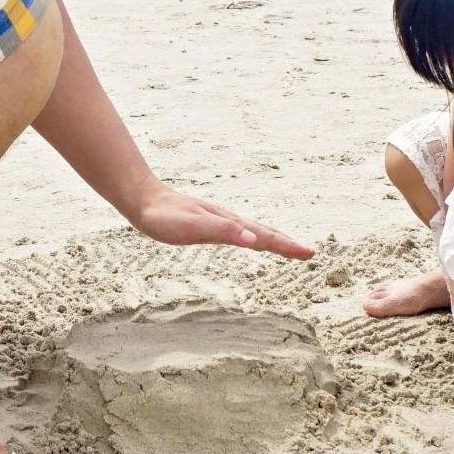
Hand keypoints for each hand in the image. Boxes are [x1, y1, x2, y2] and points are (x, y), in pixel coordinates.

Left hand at [123, 178, 311, 258]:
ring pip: (255, 230)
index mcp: (229, 223)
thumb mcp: (193, 227)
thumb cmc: (165, 218)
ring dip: (275, 239)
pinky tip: (252, 239)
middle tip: (310, 252)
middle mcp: (229, 221)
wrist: (144, 201)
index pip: (265, 236)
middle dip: (287, 243)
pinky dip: (256, 237)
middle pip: (265, 232)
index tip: (309, 252)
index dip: (287, 246)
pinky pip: (242, 231)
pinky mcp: (211, 223)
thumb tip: (255, 240)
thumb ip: (224, 232)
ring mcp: (221, 221)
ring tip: (290, 246)